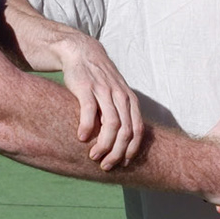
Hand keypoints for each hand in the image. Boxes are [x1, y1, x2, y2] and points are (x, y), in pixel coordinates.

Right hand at [57, 33, 142, 169]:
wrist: (82, 53)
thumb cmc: (99, 80)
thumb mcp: (115, 95)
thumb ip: (121, 115)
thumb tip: (123, 143)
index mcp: (130, 100)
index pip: (138, 130)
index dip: (131, 150)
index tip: (122, 164)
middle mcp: (120, 96)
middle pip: (125, 131)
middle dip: (117, 153)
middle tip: (106, 165)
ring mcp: (104, 91)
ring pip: (111, 124)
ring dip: (103, 145)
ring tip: (93, 156)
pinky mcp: (86, 87)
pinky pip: (90, 110)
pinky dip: (86, 127)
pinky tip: (81, 138)